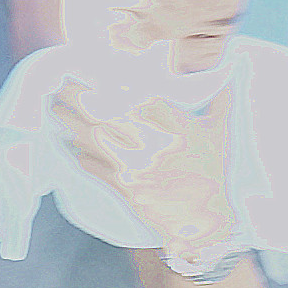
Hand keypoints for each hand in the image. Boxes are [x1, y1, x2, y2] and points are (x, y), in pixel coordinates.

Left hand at [53, 74, 239, 271]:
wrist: (203, 221)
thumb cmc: (212, 173)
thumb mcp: (219, 134)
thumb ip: (221, 100)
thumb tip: (232, 70)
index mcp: (177, 129)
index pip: (142, 96)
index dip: (118, 80)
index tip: (97, 66)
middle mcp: (155, 146)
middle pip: (109, 112)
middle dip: (81, 93)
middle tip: (62, 79)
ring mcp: (137, 168)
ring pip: (96, 138)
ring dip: (71, 121)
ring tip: (55, 106)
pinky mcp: (126, 188)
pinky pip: (95, 167)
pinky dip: (79, 154)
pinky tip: (66, 142)